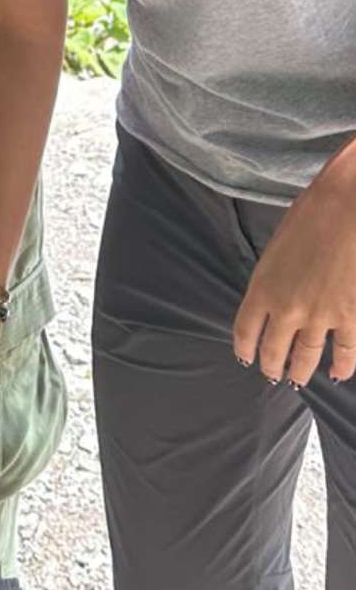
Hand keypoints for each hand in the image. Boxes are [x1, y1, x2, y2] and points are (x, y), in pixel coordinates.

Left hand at [233, 159, 355, 386]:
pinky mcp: (349, 317)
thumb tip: (276, 300)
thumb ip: (272, 280)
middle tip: (271, 374)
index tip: (245, 358)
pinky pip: (345, 351)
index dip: (244, 349)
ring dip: (300, 373)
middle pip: (273, 350)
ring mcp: (319, 316)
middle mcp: (287, 309)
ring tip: (296, 381)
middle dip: (271, 366)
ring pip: (306, 358)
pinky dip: (342, 366)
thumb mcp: (276, 249)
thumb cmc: (309, 216)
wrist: (344, 209)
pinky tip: (338, 374)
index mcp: (262, 287)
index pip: (245, 331)